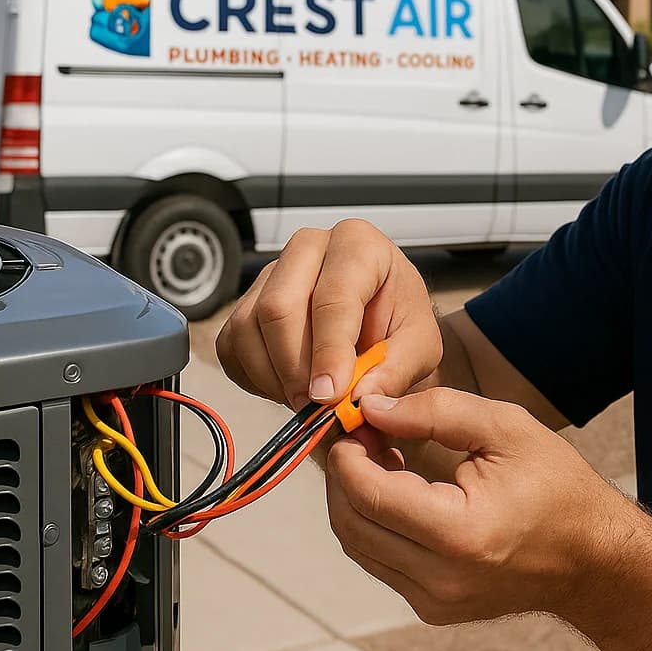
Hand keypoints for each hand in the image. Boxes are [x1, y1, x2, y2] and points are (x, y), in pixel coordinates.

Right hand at [215, 220, 442, 409]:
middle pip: (279, 308)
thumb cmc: (398, 322)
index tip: (329, 396)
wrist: (376, 320)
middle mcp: (307, 247)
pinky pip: (231, 344)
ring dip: (274, 377)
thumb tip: (359, 399)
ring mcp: (270, 272)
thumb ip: (397, 370)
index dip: (328, 351)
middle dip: (295, 368)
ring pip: (248, 327)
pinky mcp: (245, 302)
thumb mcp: (419, 346)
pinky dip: (255, 378)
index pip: (333, 296)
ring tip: (307, 399)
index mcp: (358, 244)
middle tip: (314, 406)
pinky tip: (287, 387)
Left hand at [326, 387, 644, 625]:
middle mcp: (441, 578)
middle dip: (343, 474)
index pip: (369, 493)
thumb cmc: (559, 488)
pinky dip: (375, 522)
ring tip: (379, 456)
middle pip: (351, 524)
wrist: (594, 558)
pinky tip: (396, 489)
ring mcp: (435, 601)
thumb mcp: (506, 427)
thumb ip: (434, 412)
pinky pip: (380, 561)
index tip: (354, 420)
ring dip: (354, 498)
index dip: (348, 453)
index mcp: (460, 533)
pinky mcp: (433, 607)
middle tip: (360, 434)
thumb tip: (374, 407)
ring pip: (358, 546)